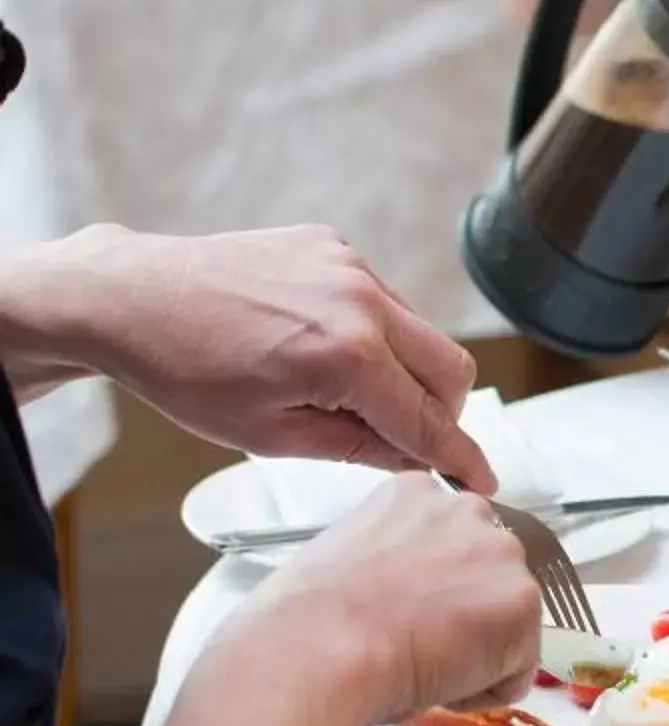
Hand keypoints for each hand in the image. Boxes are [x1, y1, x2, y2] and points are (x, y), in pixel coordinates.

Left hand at [41, 227, 494, 489]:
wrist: (129, 298)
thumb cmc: (183, 371)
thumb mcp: (270, 435)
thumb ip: (359, 448)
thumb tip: (416, 459)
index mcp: (346, 356)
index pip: (429, 420)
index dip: (460, 457)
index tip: (482, 479)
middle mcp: (361, 301)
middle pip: (451, 369)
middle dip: (441, 413)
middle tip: (403, 438)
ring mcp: (349, 266)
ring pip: (422, 333)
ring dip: (406, 371)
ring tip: (343, 391)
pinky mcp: (334, 247)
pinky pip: (385, 300)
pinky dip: (375, 334)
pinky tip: (322, 347)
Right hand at [247, 475, 541, 723]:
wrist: (316, 649)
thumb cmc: (303, 620)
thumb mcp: (343, 557)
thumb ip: (389, 561)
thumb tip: (399, 598)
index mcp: (416, 494)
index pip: (449, 544)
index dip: (427, 590)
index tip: (401, 610)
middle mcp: (468, 512)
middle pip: (487, 578)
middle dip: (461, 615)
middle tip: (412, 643)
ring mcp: (502, 555)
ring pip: (506, 624)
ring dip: (474, 652)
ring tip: (417, 661)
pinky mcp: (524, 604)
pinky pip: (515, 671)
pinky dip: (481, 690)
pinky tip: (435, 679)